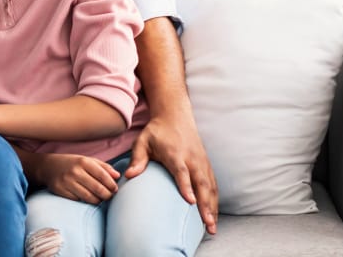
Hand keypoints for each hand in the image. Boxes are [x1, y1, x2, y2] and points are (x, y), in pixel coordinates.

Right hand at [36, 153, 119, 203]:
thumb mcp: (87, 160)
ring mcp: (66, 182)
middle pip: (97, 188)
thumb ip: (104, 167)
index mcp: (83, 162)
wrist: (48, 166)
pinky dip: (85, 201)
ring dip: (98, 200)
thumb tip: (118, 176)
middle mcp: (75, 171)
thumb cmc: (72, 164)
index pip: (102, 175)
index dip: (111, 184)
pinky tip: (88, 199)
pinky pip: (78, 200)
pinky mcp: (60, 191)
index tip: (115, 189)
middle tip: (110, 196)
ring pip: (88, 197)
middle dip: (107, 195)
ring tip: (100, 199)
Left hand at [126, 112, 219, 233]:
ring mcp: (201, 162)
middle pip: (201, 183)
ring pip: (210, 186)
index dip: (186, 186)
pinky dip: (214, 200)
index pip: (182, 172)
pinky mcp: (206, 164)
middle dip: (206, 204)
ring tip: (212, 227)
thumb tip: (128, 175)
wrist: (176, 116)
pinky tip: (213, 215)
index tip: (191, 201)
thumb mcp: (143, 141)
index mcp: (176, 153)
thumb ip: (138, 158)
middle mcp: (192, 158)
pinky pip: (213, 184)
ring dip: (213, 207)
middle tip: (207, 224)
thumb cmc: (157, 131)